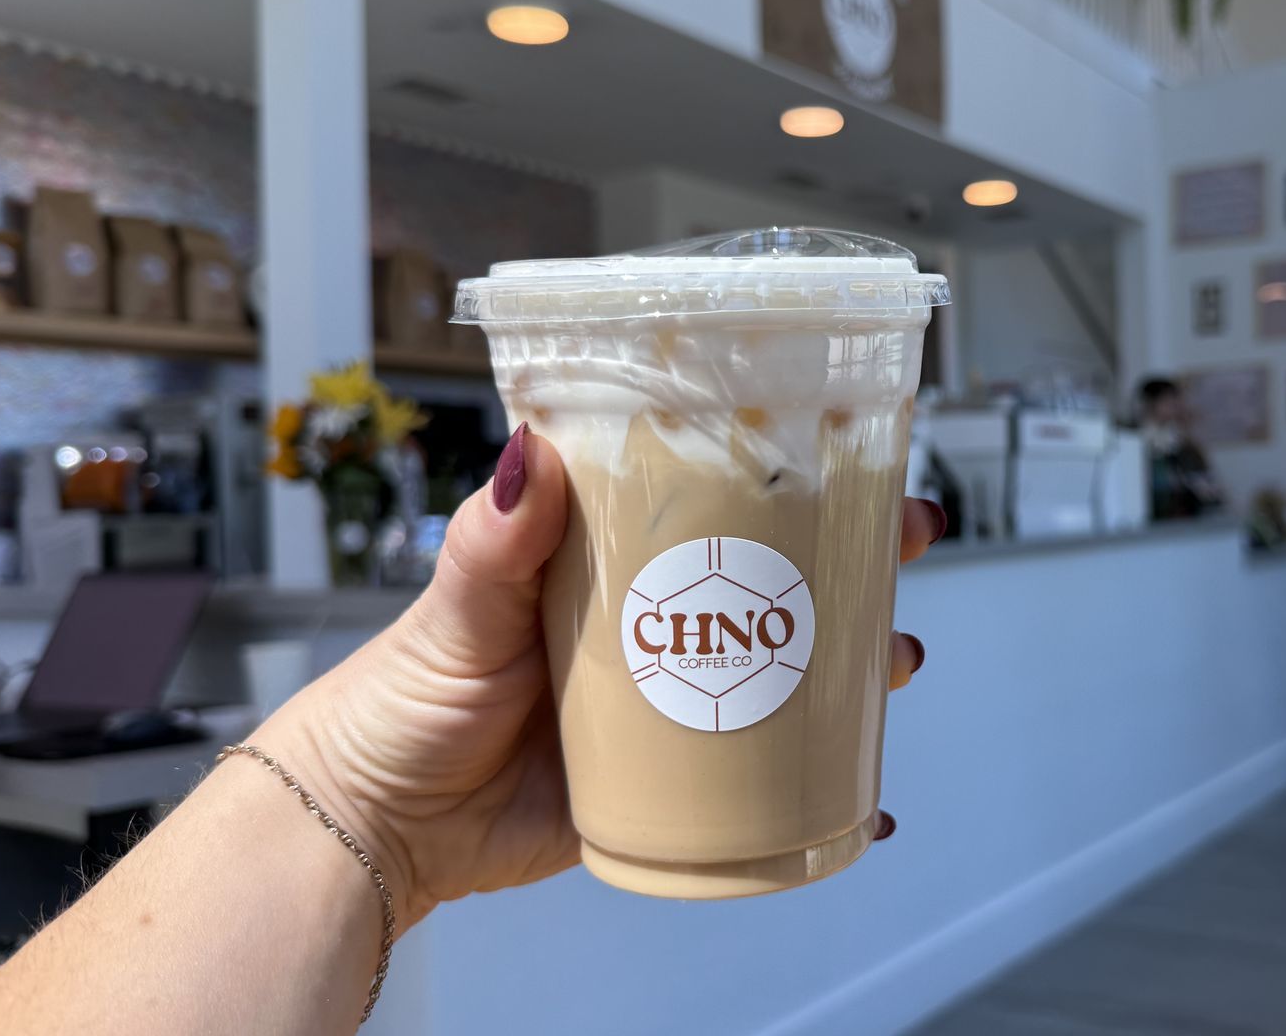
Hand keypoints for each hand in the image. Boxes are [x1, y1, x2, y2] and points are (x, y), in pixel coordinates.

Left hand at [253, 423, 945, 930]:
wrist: (380, 830)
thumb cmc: (402, 700)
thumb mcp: (456, 606)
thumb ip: (494, 539)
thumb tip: (529, 455)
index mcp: (612, 562)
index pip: (718, 500)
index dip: (795, 478)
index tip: (856, 456)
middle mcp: (657, 625)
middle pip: (780, 581)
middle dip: (860, 561)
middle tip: (905, 542)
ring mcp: (673, 705)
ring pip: (793, 674)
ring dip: (862, 663)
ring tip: (897, 659)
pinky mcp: (674, 785)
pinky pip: (766, 777)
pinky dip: (827, 780)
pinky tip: (872, 789)